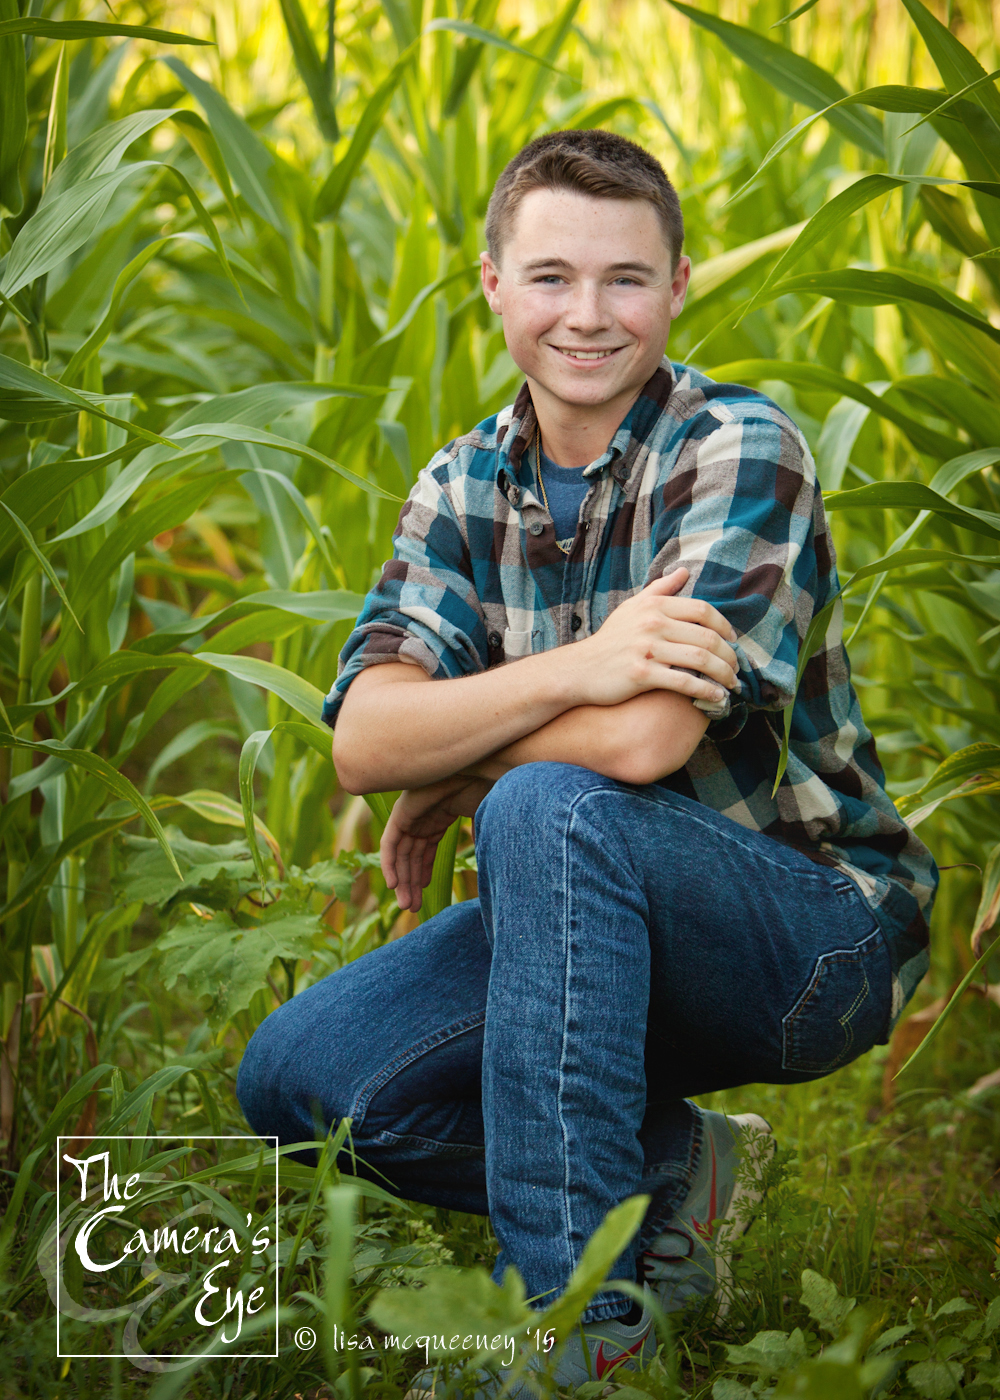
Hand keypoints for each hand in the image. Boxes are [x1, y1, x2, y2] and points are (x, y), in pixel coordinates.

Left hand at [381, 774, 492, 911]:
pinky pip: (390, 843)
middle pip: (411, 855)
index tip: (425, 895)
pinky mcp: (402, 813)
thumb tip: (489, 858)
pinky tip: (393, 884)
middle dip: (411, 882)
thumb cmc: (485, 787)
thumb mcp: (484, 820)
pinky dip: (389, 863)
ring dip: (401, 880)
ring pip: (400, 853)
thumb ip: (481, 838)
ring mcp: (411, 815)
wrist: (477, 767)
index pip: (425, 850)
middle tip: (412, 907)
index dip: (423, 873)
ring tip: (407, 905)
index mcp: (439, 817)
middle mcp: (422, 817)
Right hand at [564, 567, 738, 707]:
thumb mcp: (632, 607)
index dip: (724, 626)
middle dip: (729, 656)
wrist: (580, 669)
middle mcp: (652, 624)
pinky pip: (684, 683)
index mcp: (654, 606)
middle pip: (707, 638)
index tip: (733, 641)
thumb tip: (684, 571)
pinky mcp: (642, 674)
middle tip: (738, 669)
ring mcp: (647, 649)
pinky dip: (706, 691)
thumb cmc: (610, 640)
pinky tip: (717, 698)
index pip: (702, 611)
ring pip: (700, 661)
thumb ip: (660, 589)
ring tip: (732, 685)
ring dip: (724, 675)